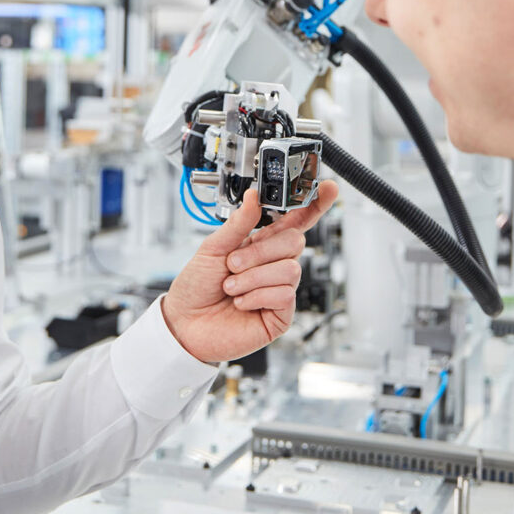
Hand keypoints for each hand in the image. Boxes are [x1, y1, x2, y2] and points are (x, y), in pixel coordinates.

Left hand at [160, 181, 338, 364]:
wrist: (185, 324)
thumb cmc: (196, 287)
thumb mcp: (213, 248)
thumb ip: (238, 223)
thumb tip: (254, 196)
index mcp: (260, 243)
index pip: (295, 221)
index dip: (314, 205)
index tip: (328, 189)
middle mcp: (273, 264)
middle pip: (295, 241)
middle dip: (261, 251)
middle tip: (233, 263)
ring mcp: (279, 289)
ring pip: (290, 269)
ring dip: (253, 277)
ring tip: (231, 286)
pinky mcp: (281, 314)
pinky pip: (284, 294)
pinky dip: (257, 295)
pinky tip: (241, 302)